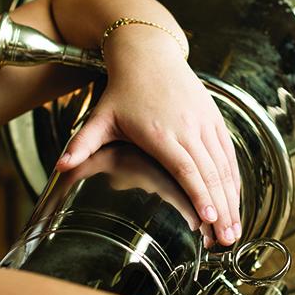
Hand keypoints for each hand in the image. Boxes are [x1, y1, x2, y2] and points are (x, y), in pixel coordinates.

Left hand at [54, 25, 241, 247]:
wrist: (148, 53)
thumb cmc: (123, 89)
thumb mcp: (100, 116)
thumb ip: (82, 143)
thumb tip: (60, 166)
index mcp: (160, 133)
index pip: (186, 169)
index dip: (200, 195)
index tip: (209, 219)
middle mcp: (188, 128)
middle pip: (210, 174)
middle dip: (221, 210)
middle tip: (227, 241)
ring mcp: (204, 123)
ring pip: (224, 166)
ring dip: (232, 200)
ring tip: (234, 230)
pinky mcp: (214, 119)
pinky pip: (229, 153)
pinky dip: (234, 179)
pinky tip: (235, 201)